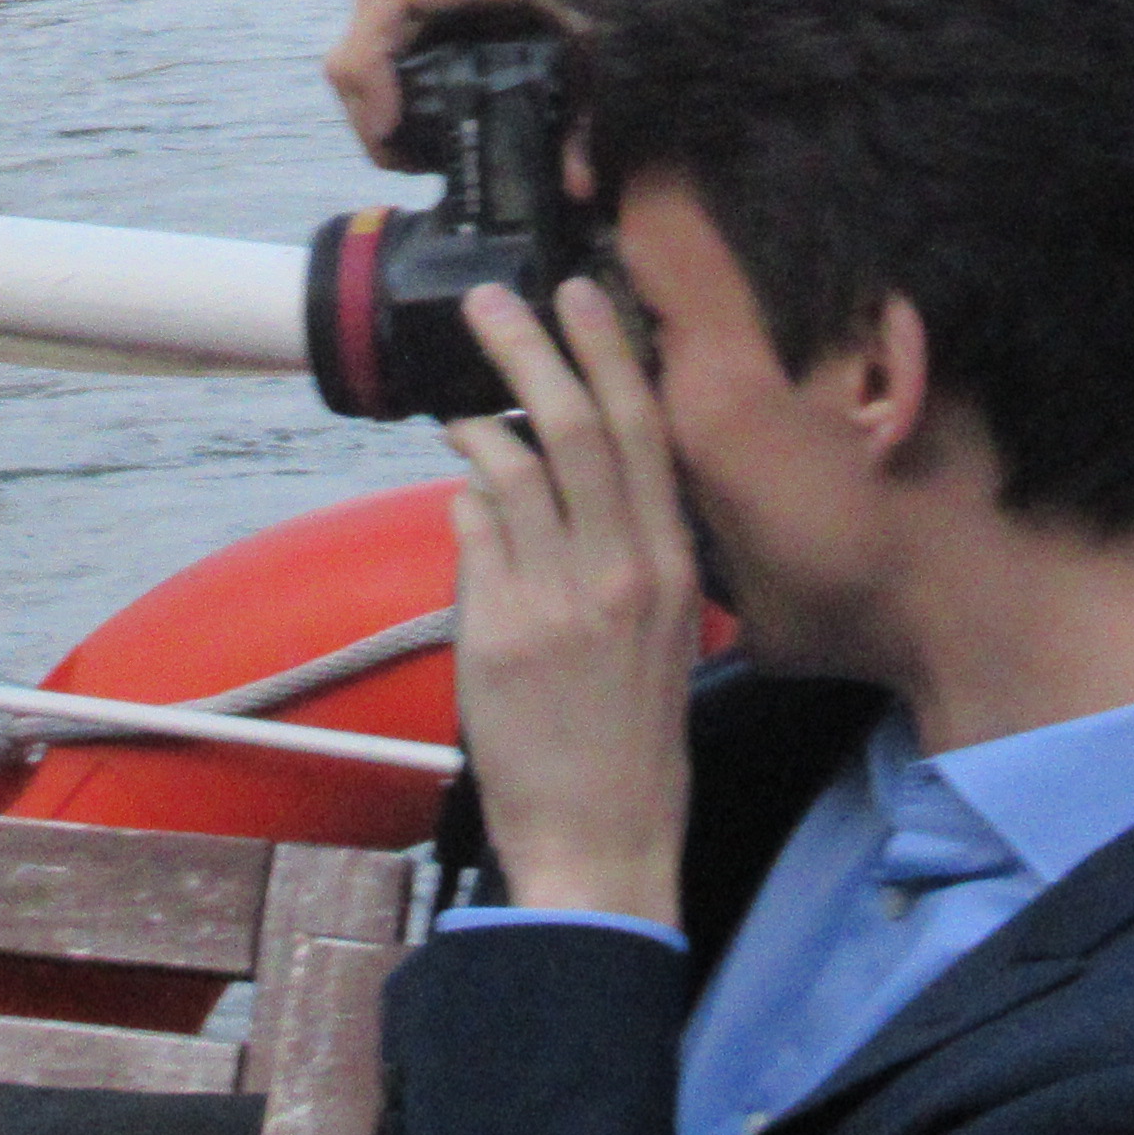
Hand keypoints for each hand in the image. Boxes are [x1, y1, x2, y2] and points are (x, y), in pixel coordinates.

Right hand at [324, 0, 649, 160]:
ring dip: (372, 70)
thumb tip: (577, 189)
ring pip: (378, 4)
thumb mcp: (608, 48)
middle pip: (372, 8)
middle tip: (391, 153)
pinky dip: (391, 48)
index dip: (368, 60)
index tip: (386, 123)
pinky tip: (413, 94)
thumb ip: (591, 119)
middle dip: (364, 88)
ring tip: (398, 132)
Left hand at [436, 279, 698, 922]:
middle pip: (576, 430)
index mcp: (674, 569)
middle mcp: (623, 574)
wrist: (603, 838)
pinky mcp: (499, 632)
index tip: (581, 297)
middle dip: (532, 350)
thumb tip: (555, 475)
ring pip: (513, 472)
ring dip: (478, 425)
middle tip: (492, 303)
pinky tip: (463, 494)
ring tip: (459, 406)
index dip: (610, 356)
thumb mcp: (664, 633)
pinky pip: (474, 533)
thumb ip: (624, 551)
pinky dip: (465, 500)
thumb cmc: (632, 737)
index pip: (644, 436)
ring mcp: (559, 600)